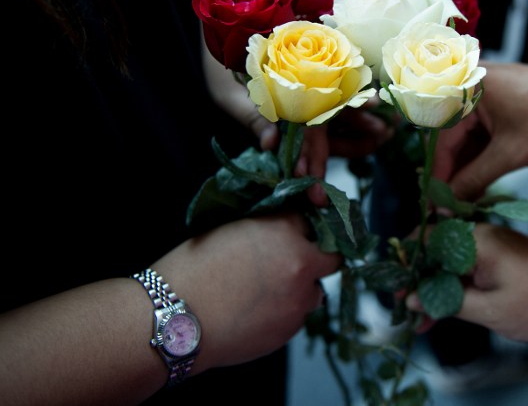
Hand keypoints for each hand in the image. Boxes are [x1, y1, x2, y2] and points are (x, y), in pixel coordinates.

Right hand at [153, 213, 341, 370]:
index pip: (310, 220)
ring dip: (302, 288)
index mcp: (283, 231)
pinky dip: (285, 313)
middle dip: (317, 258)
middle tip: (294, 262)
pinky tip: (257, 312)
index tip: (293, 233)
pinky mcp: (290, 329)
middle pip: (331, 257)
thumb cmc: (191, 270)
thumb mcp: (230, 230)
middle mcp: (300, 264)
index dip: (300, 228)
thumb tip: (277, 233)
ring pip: (316, 291)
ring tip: (269, 292)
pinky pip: (298, 316)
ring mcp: (298, 300)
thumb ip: (264, 230)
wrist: (175, 319)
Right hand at [407, 223, 527, 341]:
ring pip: (445, 262)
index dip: (406, 266)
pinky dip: (450, 285)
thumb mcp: (491, 310)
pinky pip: (462, 266)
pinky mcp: (492, 255)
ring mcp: (484, 244)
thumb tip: (412, 299)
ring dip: (432, 286)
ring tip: (419, 318)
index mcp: (474, 241)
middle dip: (416, 280)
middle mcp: (476, 235)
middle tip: (404, 309)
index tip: (396, 292)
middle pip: (431, 251)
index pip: (424, 241)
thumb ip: (449, 302)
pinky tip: (440, 310)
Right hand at [434, 51, 527, 199]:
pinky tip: (480, 183)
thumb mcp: (512, 153)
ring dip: (468, 169)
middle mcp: (470, 85)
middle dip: (454, 174)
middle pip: (451, 139)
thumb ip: (474, 178)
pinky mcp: (501, 104)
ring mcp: (486, 94)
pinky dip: (482, 158)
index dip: (440, 177)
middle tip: (451, 208)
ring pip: (467, 139)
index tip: (438, 206)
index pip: (442, 141)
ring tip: (465, 202)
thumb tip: (449, 202)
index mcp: (466, 87)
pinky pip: (482, 134)